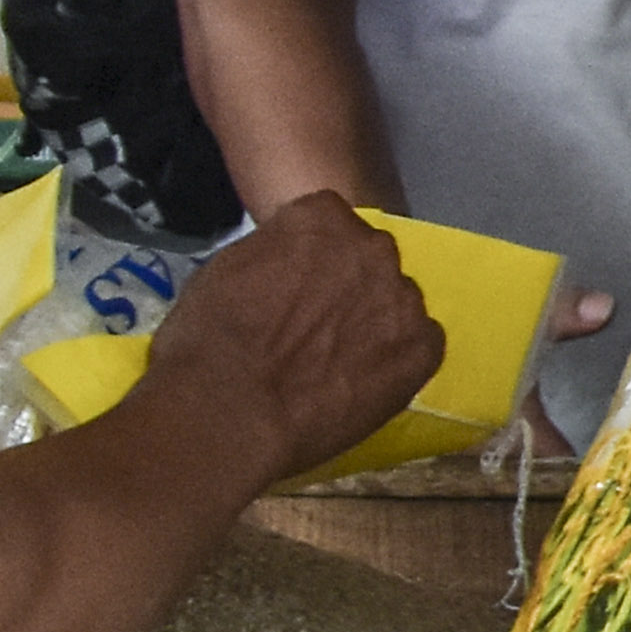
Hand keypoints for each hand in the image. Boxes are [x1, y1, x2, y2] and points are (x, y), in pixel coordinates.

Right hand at [132, 195, 440, 488]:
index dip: (310, 255)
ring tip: (338, 361)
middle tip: (317, 324)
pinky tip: (364, 382)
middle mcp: (373, 249)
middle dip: (348, 284)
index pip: (328, 221)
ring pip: (396, 302)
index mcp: (321, 219)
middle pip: (369, 259)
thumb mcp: (224, 271)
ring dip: (375, 321)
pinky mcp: (423, 349)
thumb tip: (287, 262)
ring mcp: (403, 299)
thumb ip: (272, 253)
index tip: (295, 283)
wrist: (230, 412)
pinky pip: (420, 345)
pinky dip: (398, 360)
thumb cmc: (208, 341)